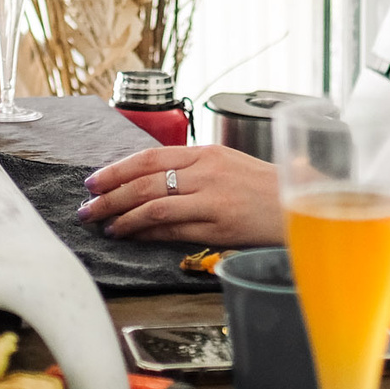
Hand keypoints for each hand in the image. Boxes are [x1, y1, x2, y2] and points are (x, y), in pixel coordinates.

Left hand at [79, 145, 283, 246]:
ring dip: (122, 217)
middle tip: (87, 208)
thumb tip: (150, 182)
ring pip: (153, 205)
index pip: (149, 157)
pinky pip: (173, 229)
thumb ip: (193, 170)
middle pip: (144, 182)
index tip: (93, 181)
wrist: (303, 206)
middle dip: (109, 196)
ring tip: (104, 226)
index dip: (116, 170)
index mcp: (206, 153)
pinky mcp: (219, 226)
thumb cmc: (266, 188)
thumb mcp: (229, 165)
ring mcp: (213, 199)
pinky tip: (131, 235)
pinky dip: (147, 232)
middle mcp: (206, 172)